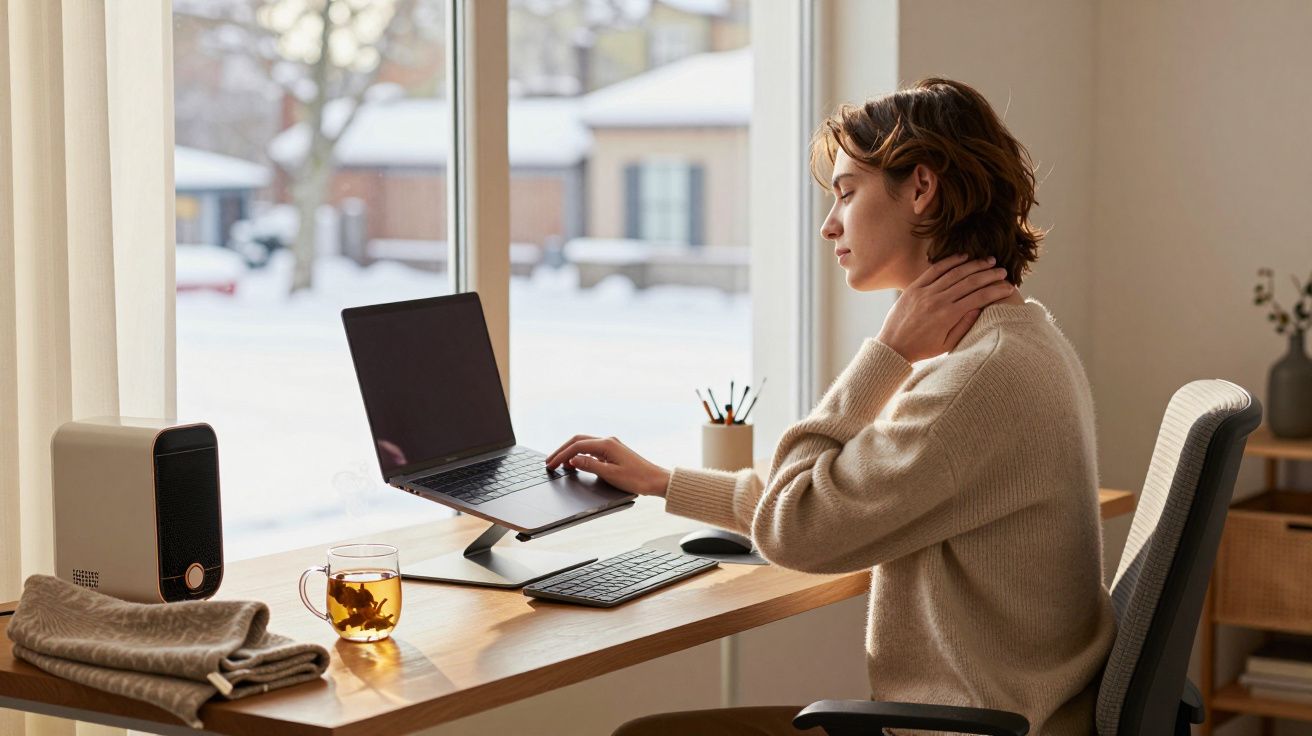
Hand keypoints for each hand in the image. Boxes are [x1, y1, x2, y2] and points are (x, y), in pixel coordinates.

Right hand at [545, 435, 671, 496]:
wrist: (656, 480)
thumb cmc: (637, 479)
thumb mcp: (610, 474)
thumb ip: (590, 466)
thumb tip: (573, 459)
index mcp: (607, 444)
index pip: (577, 446)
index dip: (561, 455)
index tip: (551, 464)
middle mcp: (608, 441)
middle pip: (578, 440)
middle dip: (562, 450)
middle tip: (550, 462)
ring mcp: (611, 445)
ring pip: (584, 444)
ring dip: (570, 452)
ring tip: (559, 464)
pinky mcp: (613, 452)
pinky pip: (592, 450)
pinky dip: (580, 455)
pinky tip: (575, 464)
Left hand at [876, 253, 1016, 362]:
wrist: (892, 346)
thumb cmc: (922, 348)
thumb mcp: (947, 344)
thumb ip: (964, 326)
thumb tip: (980, 307)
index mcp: (948, 316)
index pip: (979, 298)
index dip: (996, 291)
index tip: (1009, 287)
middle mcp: (937, 301)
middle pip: (969, 282)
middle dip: (989, 275)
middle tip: (1003, 272)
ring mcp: (925, 292)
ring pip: (954, 273)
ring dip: (974, 265)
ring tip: (989, 261)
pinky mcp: (914, 287)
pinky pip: (935, 270)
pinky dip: (950, 262)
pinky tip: (964, 257)